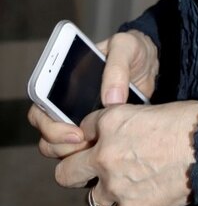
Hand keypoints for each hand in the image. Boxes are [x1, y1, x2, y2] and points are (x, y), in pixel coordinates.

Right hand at [27, 30, 158, 159]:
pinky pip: (82, 153)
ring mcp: (80, 119)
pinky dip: (88, 159)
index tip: (75, 129)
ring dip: (71, 154)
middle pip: (46, 132)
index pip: (40, 104)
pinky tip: (105, 154)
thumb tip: (111, 100)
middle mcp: (67, 102)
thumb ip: (117, 67)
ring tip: (95, 148)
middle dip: (60, 143)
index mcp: (65, 79)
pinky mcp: (95, 132)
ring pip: (59, 147)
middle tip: (85, 141)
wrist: (149, 63)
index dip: (49, 122)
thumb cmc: (131, 50)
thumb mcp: (125, 46)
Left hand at [54, 100, 197, 205]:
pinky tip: (136, 200)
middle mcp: (105, 154)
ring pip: (90, 199)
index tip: (101, 139)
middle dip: (76, 170)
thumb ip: (126, 123)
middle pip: (67, 171)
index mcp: (111, 121)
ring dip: (103, 192)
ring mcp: (115, 186)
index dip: (94, 134)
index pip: (84, 129)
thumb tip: (121, 134)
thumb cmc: (190, 123)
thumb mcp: (150, 111)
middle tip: (91, 170)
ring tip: (123, 186)